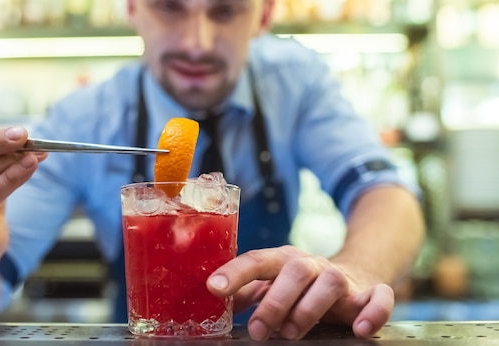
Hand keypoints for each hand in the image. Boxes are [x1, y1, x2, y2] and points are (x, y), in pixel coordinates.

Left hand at [207, 245, 392, 339]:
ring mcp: (342, 278)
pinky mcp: (369, 293)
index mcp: (283, 260)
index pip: (257, 260)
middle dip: (274, 301)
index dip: (235, 273)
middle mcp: (312, 265)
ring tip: (291, 332)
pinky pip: (379, 298)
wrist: (351, 274)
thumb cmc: (300, 284)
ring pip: (330, 282)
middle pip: (295, 271)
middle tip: (256, 330)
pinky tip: (360, 329)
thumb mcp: (272, 283)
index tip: (214, 288)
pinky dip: (373, 312)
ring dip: (310, 308)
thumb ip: (247, 291)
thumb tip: (217, 300)